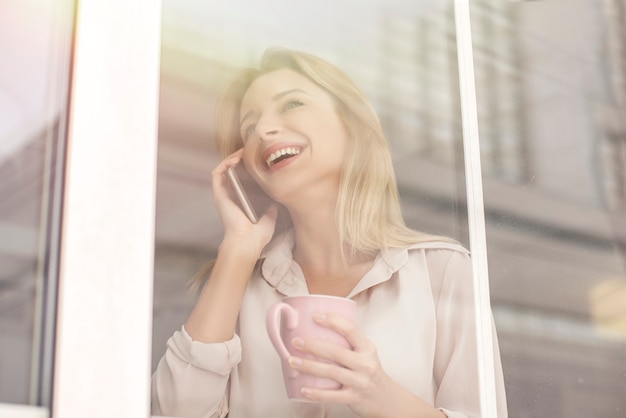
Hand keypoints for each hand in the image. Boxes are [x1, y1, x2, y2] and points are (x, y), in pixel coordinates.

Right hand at [211, 149, 276, 254]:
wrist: (248, 241)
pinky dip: (224, 164)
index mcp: (242, 201)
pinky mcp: (219, 194)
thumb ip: (272, 207)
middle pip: (232, 172)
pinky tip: (235, 159)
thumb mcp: (270, 217)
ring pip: (223, 170)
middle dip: (240, 159)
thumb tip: (277, 199)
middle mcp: (231, 196)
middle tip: (251, 151)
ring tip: (243, 152)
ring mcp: (224, 195)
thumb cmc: (257, 235)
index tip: (258, 159)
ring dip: (231, 158)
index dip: (247, 167)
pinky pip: (217, 174)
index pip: (242, 180)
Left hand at [287, 313, 444, 417]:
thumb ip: (348, 342)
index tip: (314, 316)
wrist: (386, 399)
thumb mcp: (365, 353)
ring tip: (292, 361)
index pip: (350, 329)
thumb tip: (318, 327)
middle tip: (295, 341)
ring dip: (309, 366)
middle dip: (313, 345)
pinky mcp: (354, 398)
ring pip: (332, 372)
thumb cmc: (369, 372)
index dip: (332, 320)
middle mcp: (365, 363)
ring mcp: (360, 381)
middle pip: (336, 351)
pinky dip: (316, 393)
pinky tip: (303, 389)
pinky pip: (332, 396)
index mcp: (367, 348)